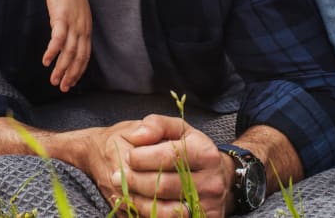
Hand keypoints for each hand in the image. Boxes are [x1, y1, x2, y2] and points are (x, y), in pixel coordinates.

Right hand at [42, 0, 91, 91]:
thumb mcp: (73, 14)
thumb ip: (71, 29)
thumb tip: (62, 43)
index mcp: (86, 29)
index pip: (85, 56)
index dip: (78, 71)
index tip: (71, 82)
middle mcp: (82, 29)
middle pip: (78, 58)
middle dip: (71, 75)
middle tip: (63, 88)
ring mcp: (73, 24)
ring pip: (69, 52)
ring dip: (61, 68)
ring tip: (53, 80)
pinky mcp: (61, 17)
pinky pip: (58, 39)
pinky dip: (52, 52)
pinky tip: (46, 61)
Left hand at [100, 114, 228, 216]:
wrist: (219, 177)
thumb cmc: (191, 148)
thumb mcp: (178, 129)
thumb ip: (156, 124)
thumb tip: (137, 135)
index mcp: (205, 152)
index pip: (168, 156)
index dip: (143, 157)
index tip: (128, 156)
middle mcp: (212, 181)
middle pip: (164, 185)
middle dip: (135, 181)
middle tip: (115, 176)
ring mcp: (209, 206)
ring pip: (165, 209)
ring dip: (138, 200)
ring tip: (122, 190)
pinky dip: (151, 214)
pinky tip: (138, 204)